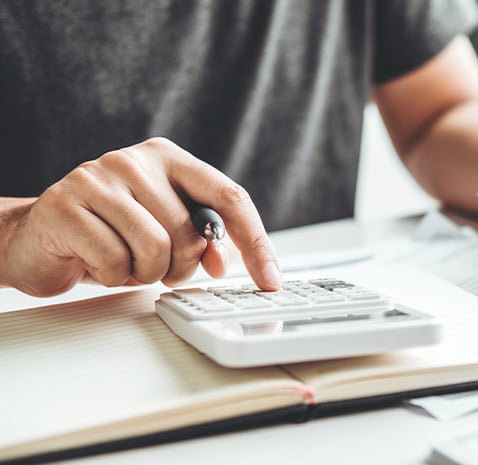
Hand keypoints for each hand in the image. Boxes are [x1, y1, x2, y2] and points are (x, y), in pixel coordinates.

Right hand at [0, 137, 280, 296]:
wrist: (36, 235)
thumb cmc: (108, 233)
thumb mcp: (163, 230)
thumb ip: (200, 238)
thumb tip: (223, 260)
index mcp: (169, 159)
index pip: (230, 197)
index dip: (255, 242)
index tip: (271, 278)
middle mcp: (136, 160)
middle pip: (193, 233)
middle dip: (180, 266)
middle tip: (154, 266)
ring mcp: (98, 177)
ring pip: (157, 248)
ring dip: (145, 274)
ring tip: (124, 262)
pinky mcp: (67, 204)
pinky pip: (115, 261)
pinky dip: (113, 276)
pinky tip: (96, 262)